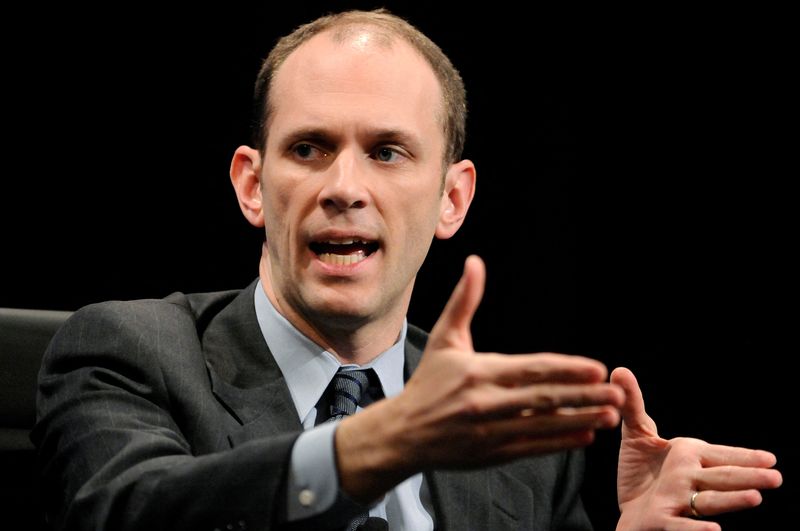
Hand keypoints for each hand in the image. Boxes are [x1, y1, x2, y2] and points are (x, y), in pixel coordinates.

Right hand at [336, 255, 623, 500]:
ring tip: (609, 415)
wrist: (403, 433)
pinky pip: (531, 447)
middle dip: (583, 396)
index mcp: (478, 372)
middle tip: (615, 393)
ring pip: (542, 425)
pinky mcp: (491, 453)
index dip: (566, 369)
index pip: (531, 369)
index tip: (597, 368)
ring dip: (579, 420)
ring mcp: (489, 430)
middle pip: (543, 398)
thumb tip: (475, 262)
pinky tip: (584, 437)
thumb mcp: (444, 340)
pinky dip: (559, 442)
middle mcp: (485, 402)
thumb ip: (464, 301)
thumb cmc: (427, 383)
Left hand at [612, 367, 782, 530]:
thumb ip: (633, 405)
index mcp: (690, 457)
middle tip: (776, 476)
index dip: (745, 457)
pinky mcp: (662, 520)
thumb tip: (620, 370)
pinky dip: (696, 530)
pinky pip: (680, 526)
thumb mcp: (637, 435)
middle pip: (722, 477)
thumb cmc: (642, 472)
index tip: (770, 458)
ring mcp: (679, 501)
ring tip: (755, 498)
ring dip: (732, 500)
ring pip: (710, 501)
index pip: (722, 455)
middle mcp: (689, 479)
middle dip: (747, 476)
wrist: (630, 509)